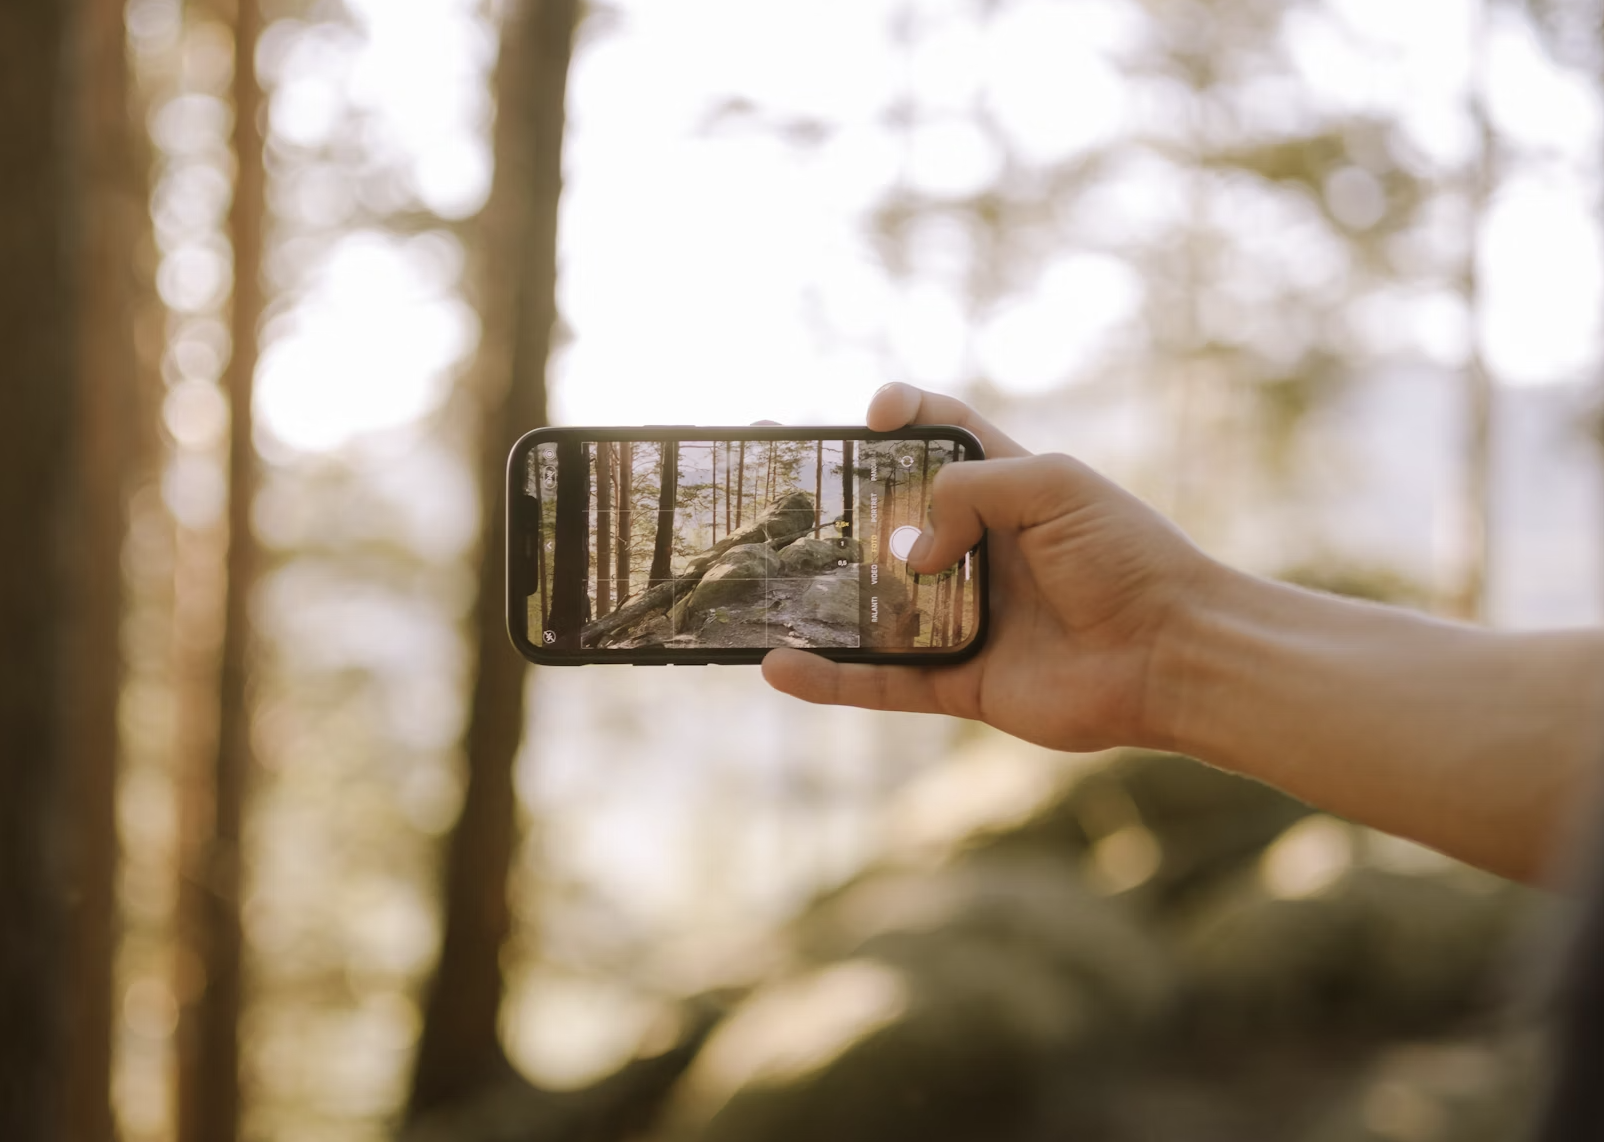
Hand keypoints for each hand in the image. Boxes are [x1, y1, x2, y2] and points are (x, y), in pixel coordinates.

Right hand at [761, 383, 1217, 752]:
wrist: (1174, 654)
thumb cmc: (1128, 556)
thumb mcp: (1052, 485)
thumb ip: (967, 491)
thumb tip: (907, 552)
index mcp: (1007, 489)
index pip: (941, 437)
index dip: (902, 416)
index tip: (868, 416)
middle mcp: (978, 551)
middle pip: (886, 521)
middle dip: (827, 505)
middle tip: (766, 485)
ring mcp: (965, 618)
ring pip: (871, 607)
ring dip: (813, 597)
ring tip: (749, 579)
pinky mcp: (962, 682)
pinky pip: (882, 683)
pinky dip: (831, 680)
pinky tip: (778, 666)